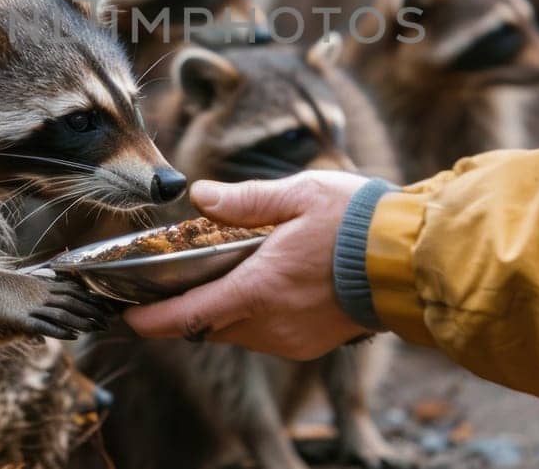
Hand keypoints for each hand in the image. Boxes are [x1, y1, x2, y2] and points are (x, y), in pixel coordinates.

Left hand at [124, 170, 373, 359]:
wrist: (410, 260)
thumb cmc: (357, 222)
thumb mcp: (299, 194)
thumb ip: (245, 200)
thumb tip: (199, 196)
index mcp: (260, 289)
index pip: (189, 316)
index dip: (153, 321)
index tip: (129, 317)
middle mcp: (271, 324)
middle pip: (208, 326)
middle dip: (186, 309)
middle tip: (171, 281)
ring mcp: (291, 340)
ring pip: (236, 332)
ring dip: (221, 309)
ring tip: (219, 273)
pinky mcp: (309, 345)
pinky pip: (263, 335)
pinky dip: (250, 314)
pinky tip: (259, 285)